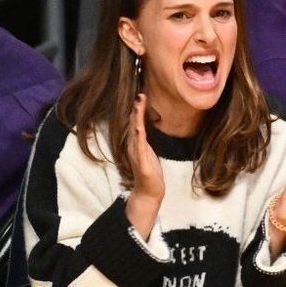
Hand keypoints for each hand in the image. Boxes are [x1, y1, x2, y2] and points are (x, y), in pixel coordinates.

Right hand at [124, 94, 163, 237]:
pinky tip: (138, 128)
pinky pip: (139, 149)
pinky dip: (138, 138)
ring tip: (138, 105)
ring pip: (136, 133)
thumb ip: (145, 142)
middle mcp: (134, 147)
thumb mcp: (149, 154)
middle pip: (134, 124)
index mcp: (138, 144)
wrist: (149, 192)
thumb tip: (143, 131)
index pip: (137, 123)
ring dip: (137, 119)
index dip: (138, 110)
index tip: (141, 95)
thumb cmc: (150, 174)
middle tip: (140, 94)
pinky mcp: (141, 163)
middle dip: (137, 109)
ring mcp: (137, 154)